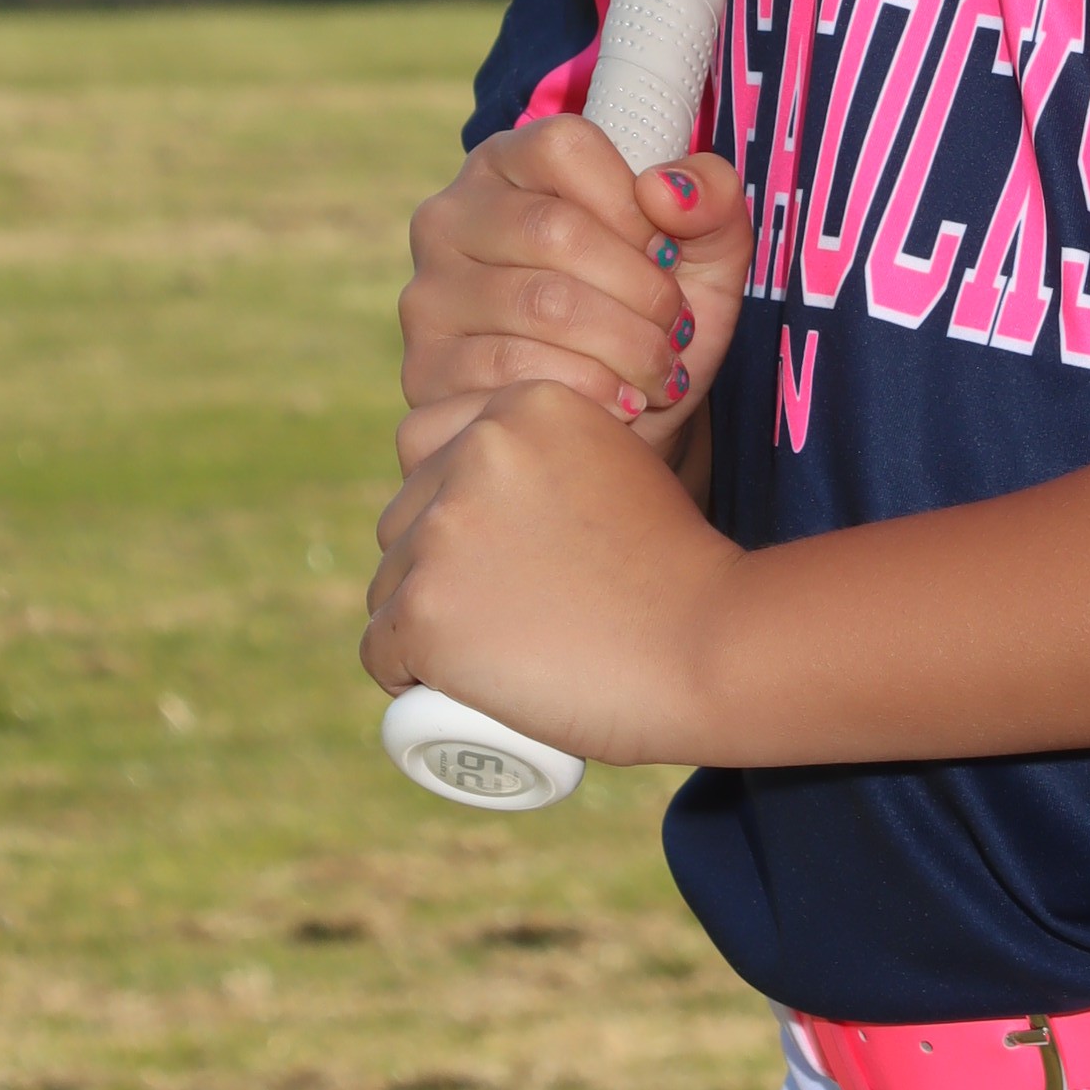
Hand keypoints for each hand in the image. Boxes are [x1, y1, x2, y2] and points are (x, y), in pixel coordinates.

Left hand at [362, 378, 735, 762]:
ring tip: (489, 655)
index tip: (499, 558)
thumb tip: (511, 487)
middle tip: (504, 616)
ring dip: (422, 622)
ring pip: (389, 585)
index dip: (456, 511)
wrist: (709, 645)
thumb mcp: (625, 465)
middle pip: (405, 520)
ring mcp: (446, 529)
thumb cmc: (679, 573)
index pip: (434, 456)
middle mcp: (477, 449)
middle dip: (436, 568)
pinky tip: (441, 685)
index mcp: (526, 403)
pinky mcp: (426, 607)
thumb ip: (566, 451)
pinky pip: (379, 650)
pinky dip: (404, 676)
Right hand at [396, 119, 751, 481]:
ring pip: (539, 306)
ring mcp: (428, 297)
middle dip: (640, 290)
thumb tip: (664, 190)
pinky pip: (510, 376)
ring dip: (624, 347)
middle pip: (554, 230)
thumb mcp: (704, 253)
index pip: (564, 147)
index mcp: (507, 164)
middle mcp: (449, 218)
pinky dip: (586, 393)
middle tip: (676, 330)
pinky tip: (620, 406)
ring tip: (660, 373)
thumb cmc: (650, 320)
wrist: (612, 427)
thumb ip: (711, 197)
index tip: (668, 255)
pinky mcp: (425, 374)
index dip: (633, 205)